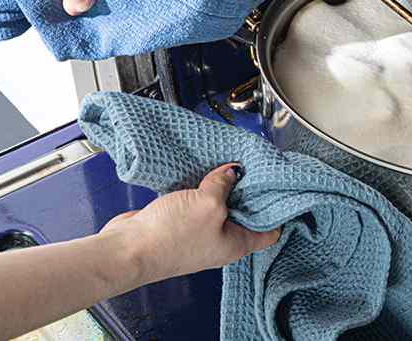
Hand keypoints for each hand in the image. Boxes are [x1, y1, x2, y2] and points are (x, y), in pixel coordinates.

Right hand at [101, 164, 279, 284]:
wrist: (126, 250)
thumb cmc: (170, 237)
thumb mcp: (209, 204)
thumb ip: (225, 184)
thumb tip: (232, 172)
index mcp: (237, 243)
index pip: (271, 230)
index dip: (281, 209)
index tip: (284, 186)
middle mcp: (221, 240)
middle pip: (246, 213)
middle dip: (251, 189)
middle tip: (258, 165)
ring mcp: (199, 232)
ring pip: (221, 205)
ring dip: (225, 185)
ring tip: (233, 161)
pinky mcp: (180, 222)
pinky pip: (199, 201)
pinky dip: (203, 187)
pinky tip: (206, 170)